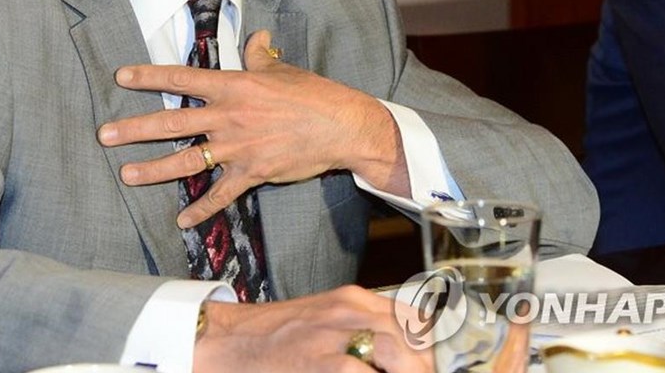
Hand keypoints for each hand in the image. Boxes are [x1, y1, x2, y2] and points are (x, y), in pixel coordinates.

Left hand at [98, 30, 410, 226]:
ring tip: (126, 174)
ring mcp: (238, 146)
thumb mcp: (283, 69)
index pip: (182, 78)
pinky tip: (181, 220)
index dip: (149, 76)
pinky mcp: (252, 172)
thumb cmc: (313, 94)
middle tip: (105, 135)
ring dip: (154, 169)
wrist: (341, 126)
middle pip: (172, 121)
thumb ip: (261, 55)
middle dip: (135, 129)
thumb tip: (256, 37)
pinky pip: (221, 194)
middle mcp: (229, 116)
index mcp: (233, 85)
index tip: (121, 77)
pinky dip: (201, 209)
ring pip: (187, 160)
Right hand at [195, 285, 432, 371]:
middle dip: (428, 366)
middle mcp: (350, 311)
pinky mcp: (325, 364)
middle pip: (415, 337)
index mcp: (353, 299)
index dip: (434, 346)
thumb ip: (359, 330)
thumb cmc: (274, 338)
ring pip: (401, 355)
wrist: (225, 341)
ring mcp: (337, 337)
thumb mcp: (323, 321)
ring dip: (412, 372)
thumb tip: (399, 356)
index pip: (414, 316)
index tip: (438, 364)